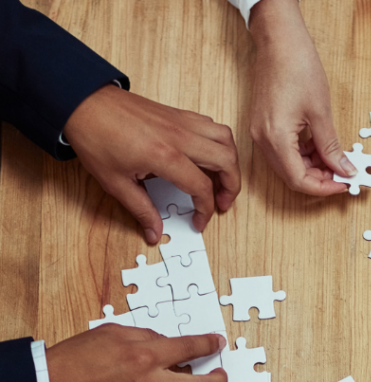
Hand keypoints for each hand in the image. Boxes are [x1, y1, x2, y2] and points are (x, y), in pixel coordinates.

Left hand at [63, 87, 239, 243]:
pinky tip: (206, 157)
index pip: (202, 187)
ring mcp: (180, 121)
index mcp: (165, 156)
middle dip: (231, 186)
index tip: (198, 220)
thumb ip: (141, 210)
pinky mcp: (177, 114)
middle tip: (222, 203)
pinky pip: (210, 125)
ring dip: (229, 161)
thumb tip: (153, 231)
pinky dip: (217, 142)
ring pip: (225, 138)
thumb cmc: (96, 137)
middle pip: (226, 160)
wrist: (83, 103)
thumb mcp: (116, 183)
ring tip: (221, 179)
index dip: (205, 210)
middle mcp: (179, 136)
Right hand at [248, 0, 353, 194]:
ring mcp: (260, 133)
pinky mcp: (263, 125)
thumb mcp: (321, 112)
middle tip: (342, 174)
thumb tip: (343, 168)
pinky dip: (302, 154)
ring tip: (334, 159)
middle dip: (318, 179)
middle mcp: (263, 140)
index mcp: (275, 139)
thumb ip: (331, 146)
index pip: (299, 180)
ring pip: (288, 165)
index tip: (343, 184)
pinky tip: (319, 146)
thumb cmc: (296, 65)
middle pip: (291, 176)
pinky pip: (283, 151)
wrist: (278, 39)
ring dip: (311, 167)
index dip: (323, 187)